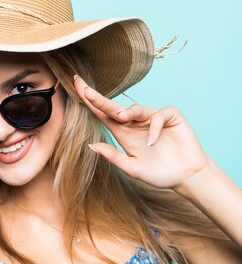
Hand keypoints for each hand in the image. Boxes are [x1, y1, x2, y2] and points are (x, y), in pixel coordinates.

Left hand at [74, 75, 208, 189]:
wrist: (186, 176)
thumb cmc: (159, 173)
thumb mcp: (132, 168)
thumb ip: (113, 157)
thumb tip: (91, 146)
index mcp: (123, 134)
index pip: (103, 115)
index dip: (91, 102)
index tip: (77, 86)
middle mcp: (136, 123)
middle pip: (113, 107)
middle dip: (98, 98)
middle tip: (84, 89)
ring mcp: (153, 118)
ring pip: (136, 108)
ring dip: (127, 112)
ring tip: (122, 118)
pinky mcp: (170, 117)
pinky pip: (159, 115)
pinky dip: (154, 127)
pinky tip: (153, 142)